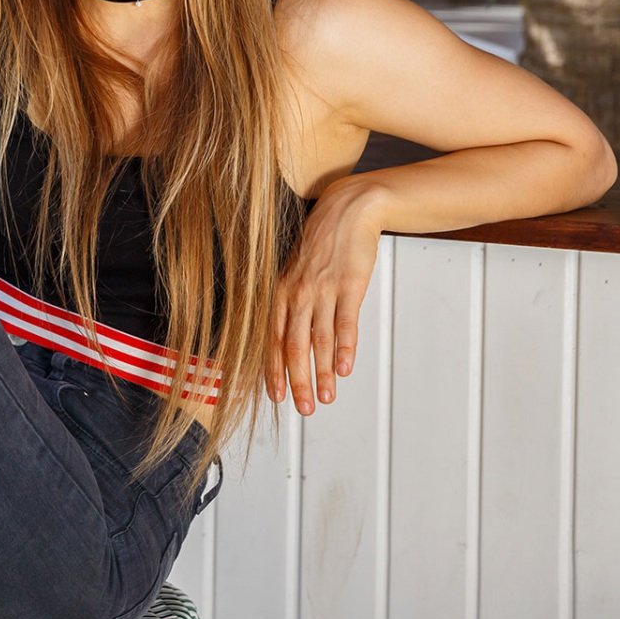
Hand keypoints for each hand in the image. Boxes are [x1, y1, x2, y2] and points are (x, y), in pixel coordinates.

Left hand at [266, 176, 384, 415]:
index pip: (272, 338)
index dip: (272, 370)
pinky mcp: (348, 285)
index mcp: (279, 290)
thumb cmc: (321, 242)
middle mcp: (296, 292)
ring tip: (325, 398)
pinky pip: (345, 323)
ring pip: (318, 340)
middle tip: (302, 408)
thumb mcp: (295, 269)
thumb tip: (291, 337)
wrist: (347, 210)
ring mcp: (322, 289)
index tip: (274, 396)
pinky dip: (344, 348)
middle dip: (296, 381)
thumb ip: (291, 301)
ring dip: (320, 373)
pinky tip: (343, 369)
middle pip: (293, 345)